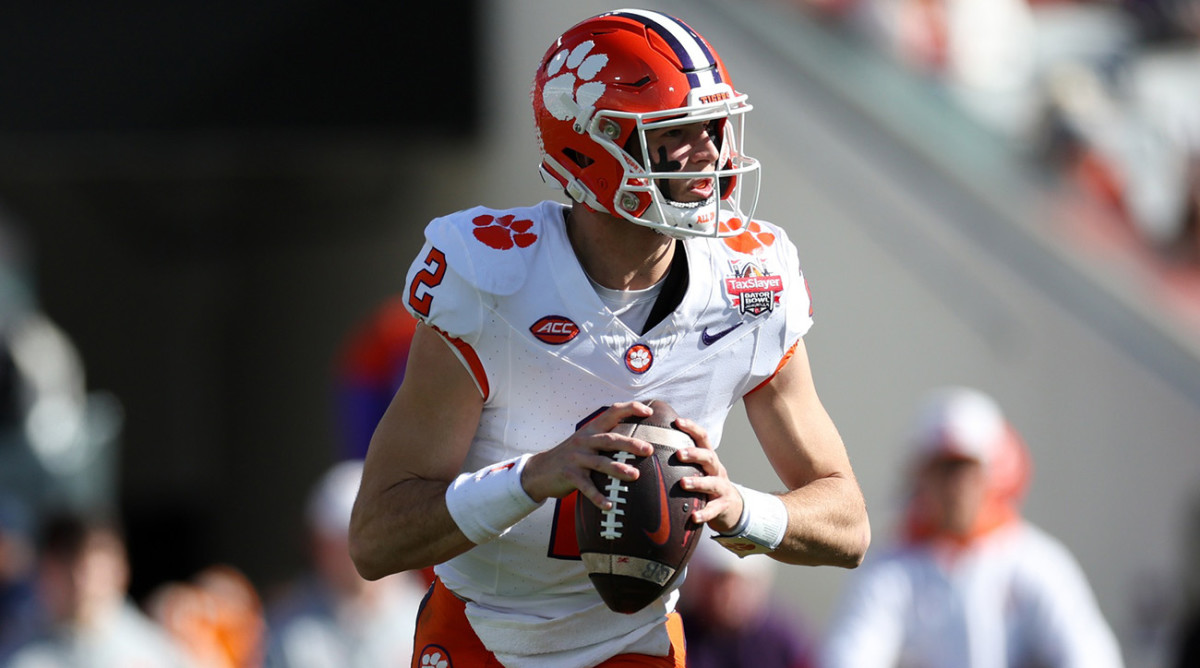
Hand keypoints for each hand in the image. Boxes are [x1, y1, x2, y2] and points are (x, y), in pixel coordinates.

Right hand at [521, 401, 655, 508]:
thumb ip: (604, 438)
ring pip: (600, 462)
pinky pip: (587, 487)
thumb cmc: (571, 456)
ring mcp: (576, 458)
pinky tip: (609, 505)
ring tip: (635, 475)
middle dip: (630, 444)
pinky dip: (598, 497)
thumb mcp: (585, 441)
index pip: (612, 412)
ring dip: (618, 469)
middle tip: (648, 450)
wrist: (539, 470)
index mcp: (591, 430)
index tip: (648, 411)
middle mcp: (584, 441)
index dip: (630, 409)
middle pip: (610, 440)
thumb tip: (636, 439)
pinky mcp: (570, 475)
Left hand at [674, 417, 744, 532]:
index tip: (677, 421)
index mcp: (708, 458)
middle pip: (710, 457)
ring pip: (713, 483)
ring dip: (698, 482)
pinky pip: (714, 510)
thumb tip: (649, 446)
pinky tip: (693, 517)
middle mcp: (717, 470)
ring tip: (683, 483)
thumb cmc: (705, 484)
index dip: (692, 428)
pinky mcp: (723, 506)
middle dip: (695, 454)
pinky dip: (704, 513)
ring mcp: (722, 488)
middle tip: (678, 454)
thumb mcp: (697, 469)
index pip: (702, 438)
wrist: (731, 507)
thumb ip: (681, 460)